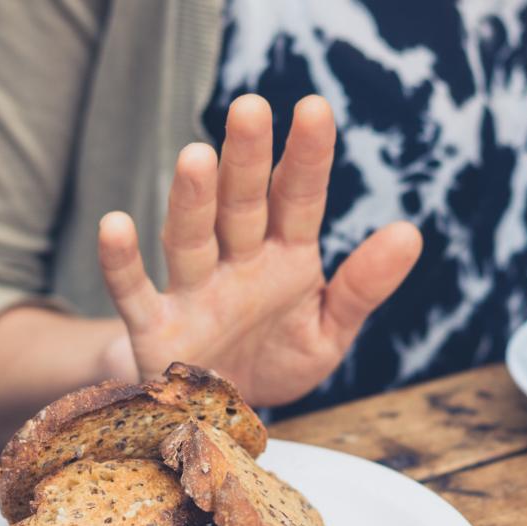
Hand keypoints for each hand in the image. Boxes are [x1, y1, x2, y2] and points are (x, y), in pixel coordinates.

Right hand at [95, 94, 421, 404]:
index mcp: (285, 258)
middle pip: (241, 204)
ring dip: (192, 199)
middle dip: (245, 159)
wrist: (220, 418)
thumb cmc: (276, 359)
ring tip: (196, 156)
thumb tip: (411, 233)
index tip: (315, 108)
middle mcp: (237, 263)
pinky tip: (115, 225)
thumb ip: (364, 285)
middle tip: (250, 107)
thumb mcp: (329, 330)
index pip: (298, 198)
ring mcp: (194, 292)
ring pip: (191, 237)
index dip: (306, 156)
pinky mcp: (156, 330)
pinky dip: (122, 263)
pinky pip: (134, 293)